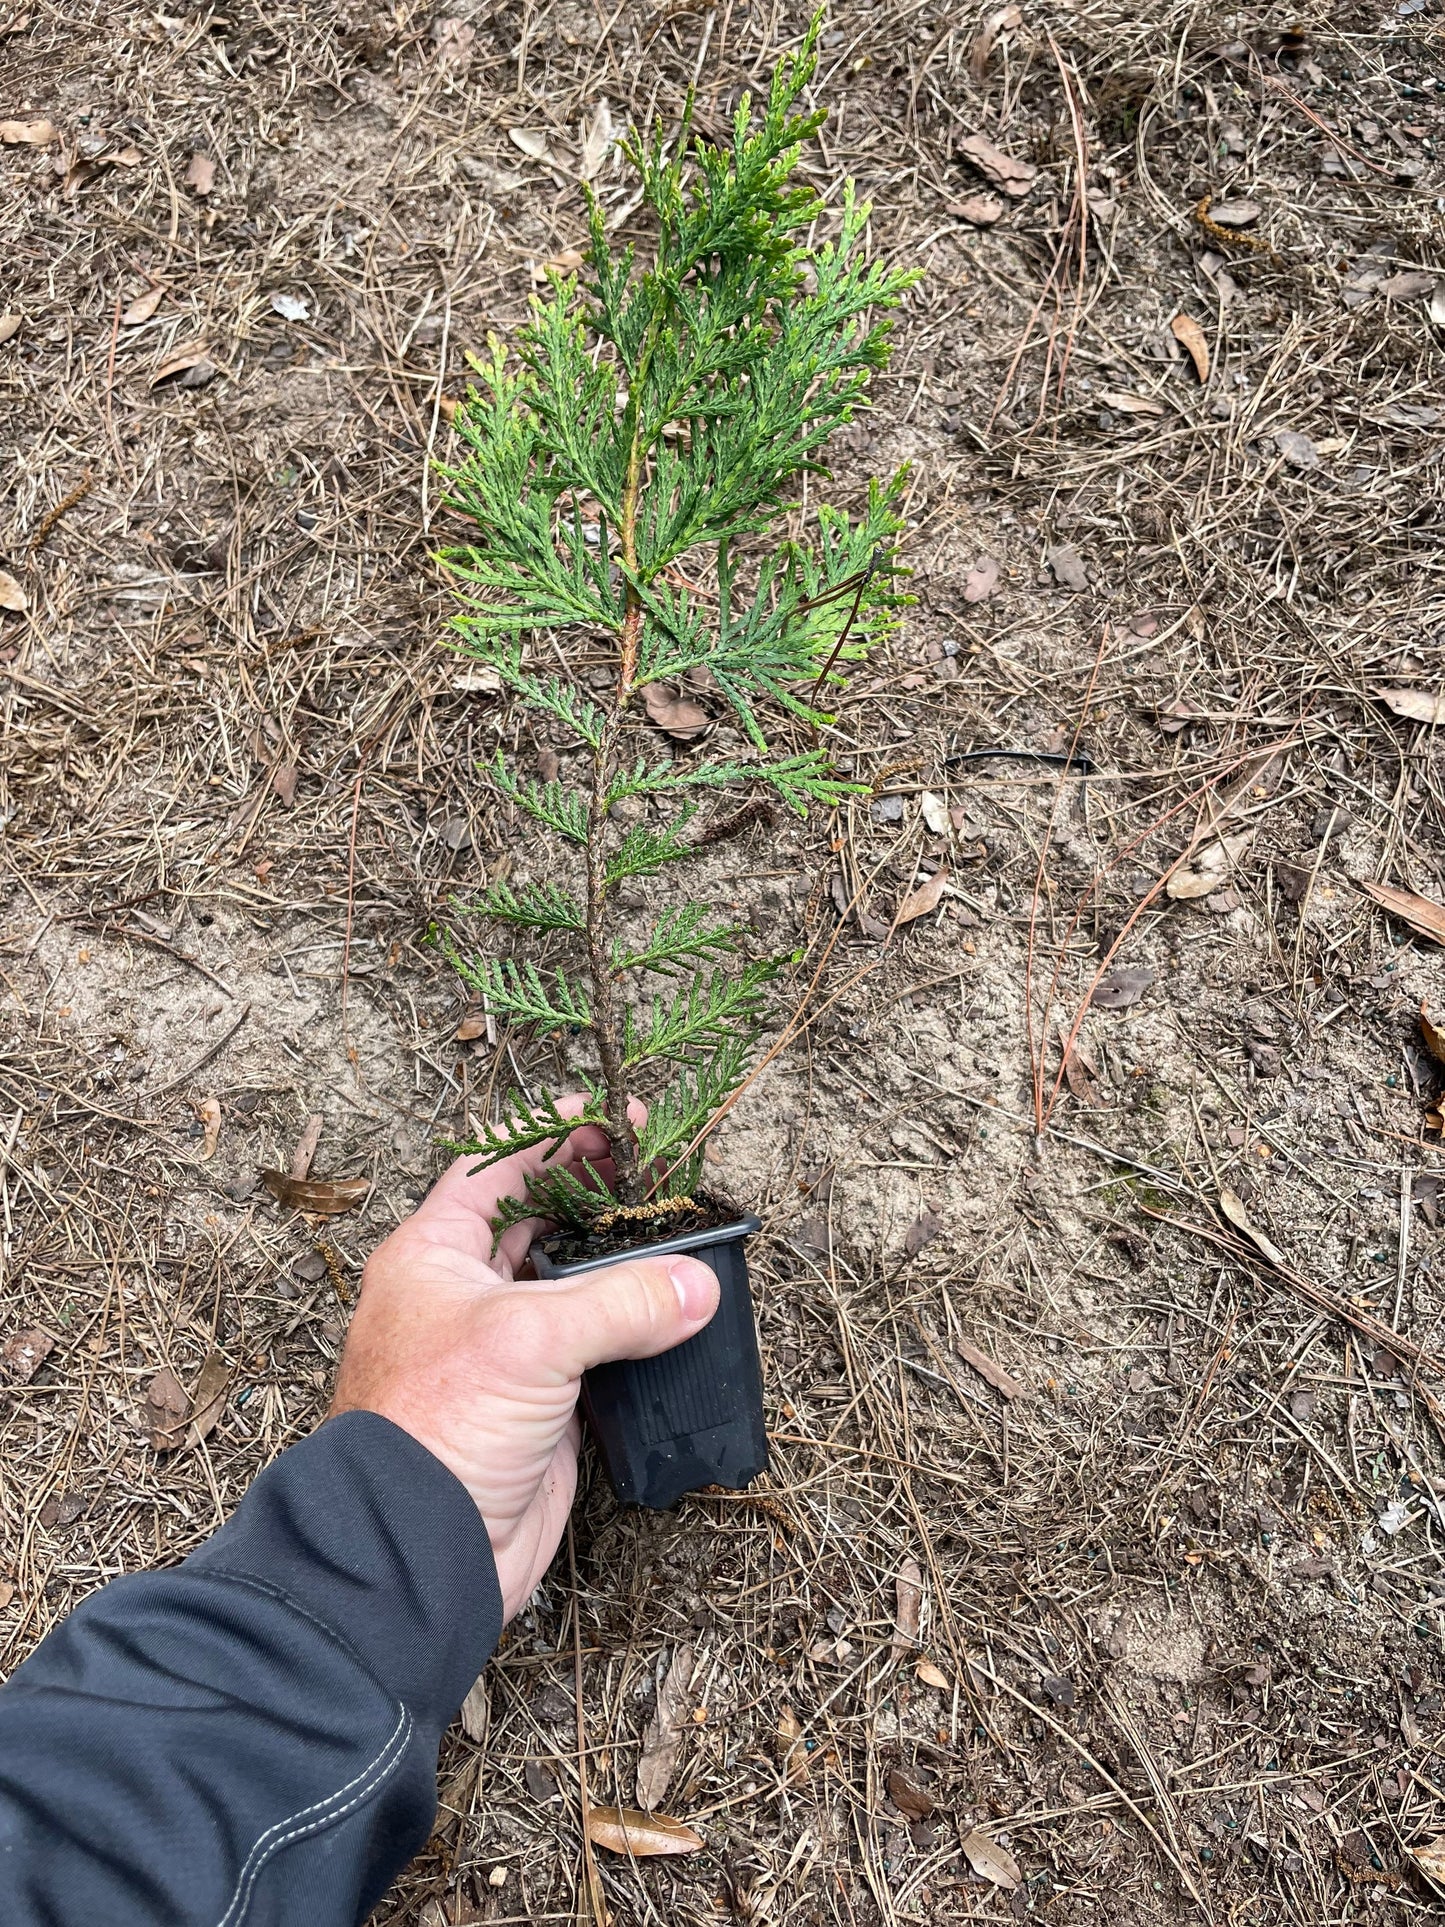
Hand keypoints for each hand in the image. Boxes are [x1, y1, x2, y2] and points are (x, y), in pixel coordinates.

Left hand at [330, 1099, 719, 1619]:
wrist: (420, 1551)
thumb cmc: (437, 1427)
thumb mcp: (530, 1341)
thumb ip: (622, 1302)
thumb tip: (697, 1287)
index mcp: (434, 1254)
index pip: (498, 1165)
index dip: (557, 1133)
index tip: (621, 1118)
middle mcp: (464, 1293)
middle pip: (539, 1217)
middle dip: (597, 1192)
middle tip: (659, 1172)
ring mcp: (502, 1348)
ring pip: (571, 1282)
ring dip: (620, 1260)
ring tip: (677, 1231)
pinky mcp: (538, 1400)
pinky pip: (595, 1344)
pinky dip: (634, 1326)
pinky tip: (674, 1312)